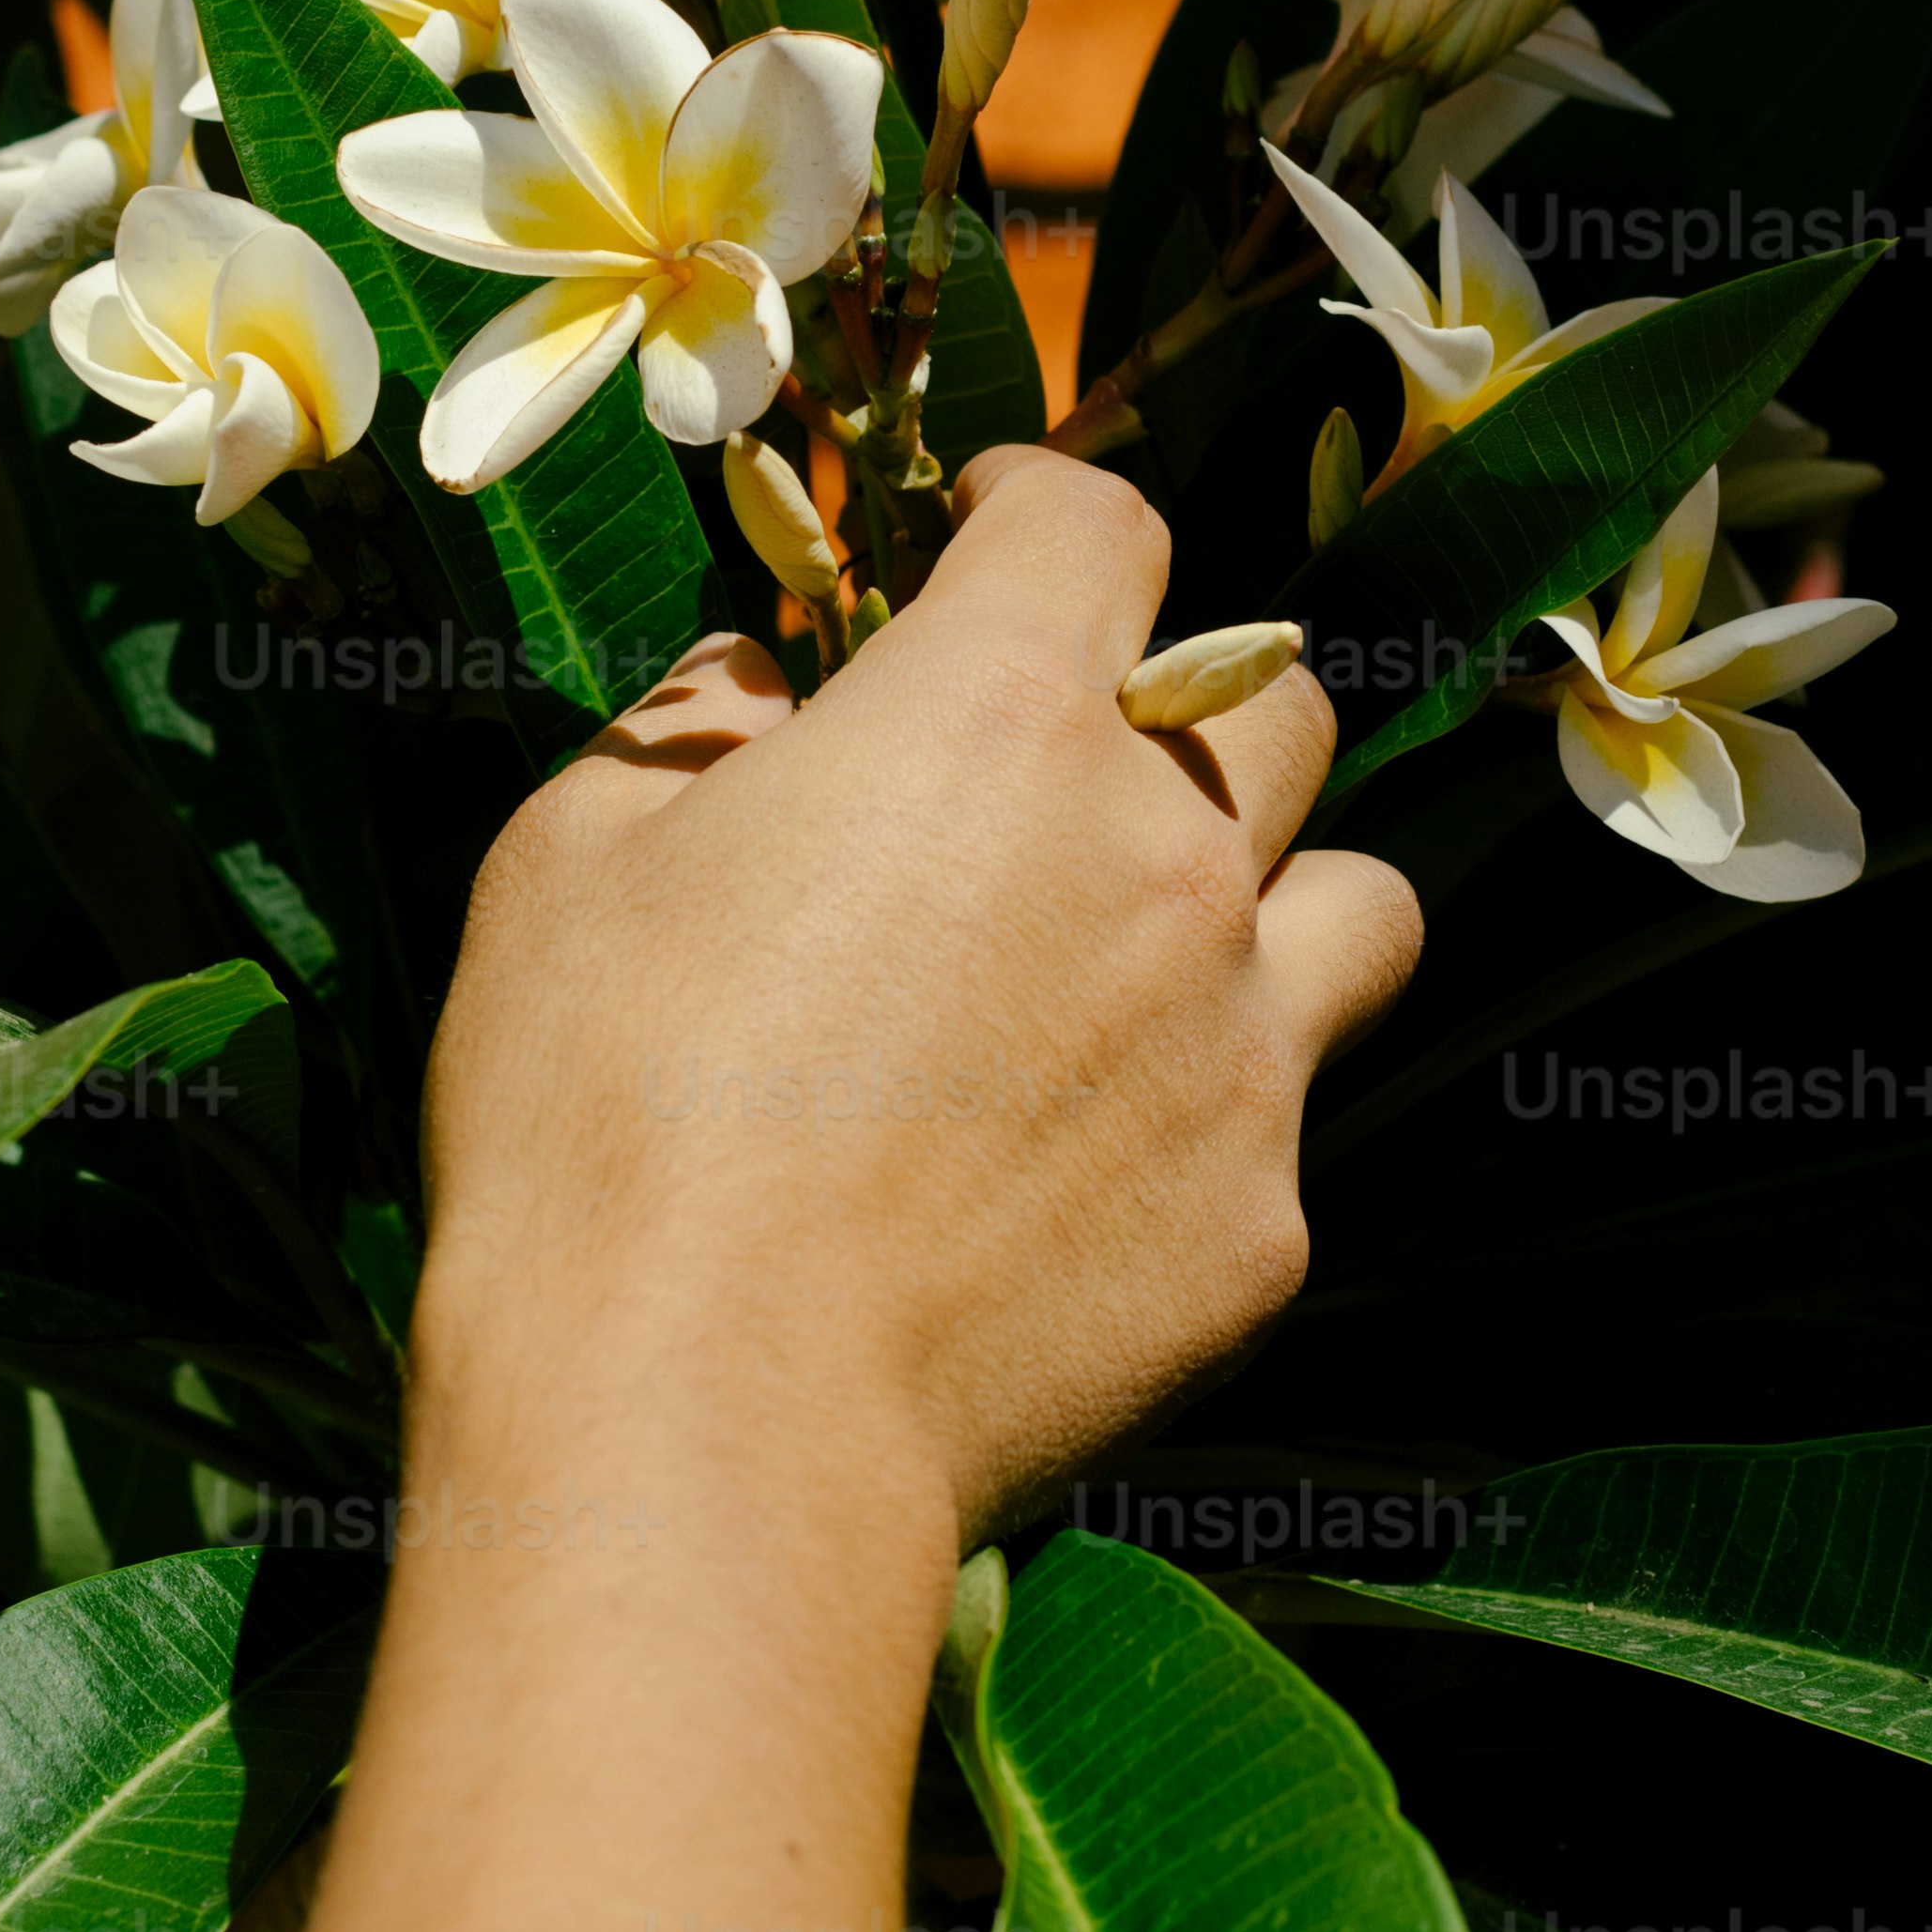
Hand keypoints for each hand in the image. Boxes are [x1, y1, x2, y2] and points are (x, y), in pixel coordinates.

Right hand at [414, 443, 1422, 1544]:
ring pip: (1361, 900)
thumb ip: (692, 727)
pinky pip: (1285, 1120)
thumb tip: (764, 678)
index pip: (1100, 525)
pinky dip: (1209, 1114)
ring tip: (1158, 954)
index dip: (1040, 506)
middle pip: (1273, 698)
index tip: (986, 532)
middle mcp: (1168, 857)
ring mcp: (1242, 1048)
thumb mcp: (570, 860)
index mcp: (999, 718)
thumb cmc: (602, 1119)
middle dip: (1178, 695)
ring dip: (1278, 893)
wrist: (702, 1425)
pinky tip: (1088, 1174)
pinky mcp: (1257, 1229)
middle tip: (1066, 759)